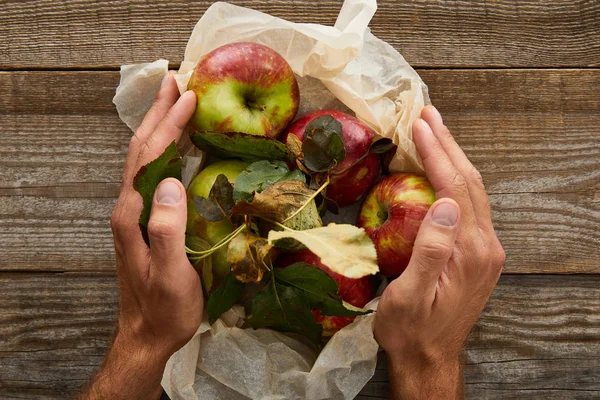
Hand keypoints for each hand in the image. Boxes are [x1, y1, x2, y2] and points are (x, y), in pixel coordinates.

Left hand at [81, 72, 201, 398]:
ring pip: (144, 159)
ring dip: (157, 126)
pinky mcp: (144, 221)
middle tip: (175, 80)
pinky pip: (152, 173)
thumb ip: (168, 228)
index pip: (150, 157)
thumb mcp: (171, 274)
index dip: (169, 124)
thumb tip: (172, 182)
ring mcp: (135, 214)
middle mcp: (129, 208)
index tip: (188, 96)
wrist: (147, 333)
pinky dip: (163, 149)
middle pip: (140, 149)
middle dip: (157, 112)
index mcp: (134, 215)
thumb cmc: (165, 308)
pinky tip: (176, 146)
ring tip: (173, 102)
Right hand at [374, 106, 505, 398]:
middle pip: (470, 182)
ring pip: (473, 191)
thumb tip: (445, 204)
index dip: (437, 152)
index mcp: (469, 253)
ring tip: (434, 131)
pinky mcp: (479, 255)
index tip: (420, 124)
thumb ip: (431, 250)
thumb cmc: (410, 330)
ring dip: (454, 158)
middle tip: (428, 114)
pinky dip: (454, 179)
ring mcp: (486, 250)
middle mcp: (485, 247)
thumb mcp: (410, 296)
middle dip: (448, 144)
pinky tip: (441, 170)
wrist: (429, 358)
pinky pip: (470, 205)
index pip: (454, 188)